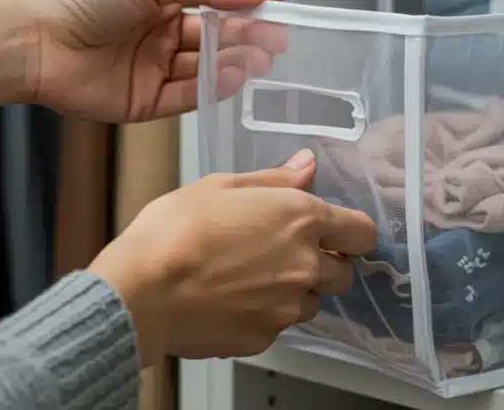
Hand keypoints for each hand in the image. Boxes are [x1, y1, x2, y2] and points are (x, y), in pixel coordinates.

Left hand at [22, 0, 288, 122]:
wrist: (35, 39)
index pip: (215, 1)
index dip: (246, 3)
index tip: (276, 4)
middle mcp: (159, 34)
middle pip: (216, 37)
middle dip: (248, 36)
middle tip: (278, 37)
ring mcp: (154, 69)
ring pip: (206, 68)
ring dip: (235, 62)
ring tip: (262, 57)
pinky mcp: (146, 102)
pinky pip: (188, 96)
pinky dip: (212, 88)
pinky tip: (233, 76)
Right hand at [88, 149, 377, 364]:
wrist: (141, 292)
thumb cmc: (173, 232)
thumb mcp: (220, 186)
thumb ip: (273, 180)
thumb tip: (306, 165)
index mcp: (300, 218)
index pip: (362, 231)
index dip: (352, 231)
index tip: (338, 232)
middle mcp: (304, 265)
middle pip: (344, 273)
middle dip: (326, 263)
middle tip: (288, 254)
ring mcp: (286, 307)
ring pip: (312, 303)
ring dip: (296, 292)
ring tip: (253, 278)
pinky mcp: (264, 338)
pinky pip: (278, 327)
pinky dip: (264, 315)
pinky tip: (231, 300)